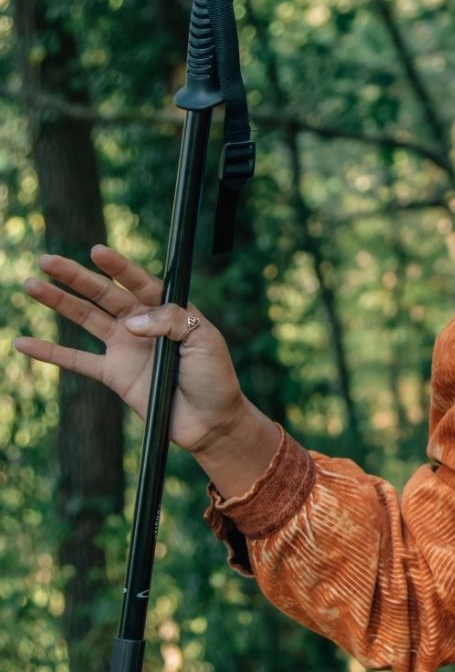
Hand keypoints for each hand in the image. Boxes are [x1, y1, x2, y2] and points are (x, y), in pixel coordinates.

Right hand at [13, 246, 251, 455]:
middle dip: (75, 276)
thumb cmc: (215, 377)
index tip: (97, 251)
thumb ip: (170, 322)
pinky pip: (76, 360)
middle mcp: (142, 323)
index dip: (118, 266)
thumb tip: (130, 322)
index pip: (139, 281)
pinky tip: (23, 343)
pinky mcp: (113, 374)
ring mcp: (125, 347)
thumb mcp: (205, 340)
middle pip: (103, 293)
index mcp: (168, 310)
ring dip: (58, 302)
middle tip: (46, 260)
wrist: (211, 420)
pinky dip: (50, 352)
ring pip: (85, 318)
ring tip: (31, 285)